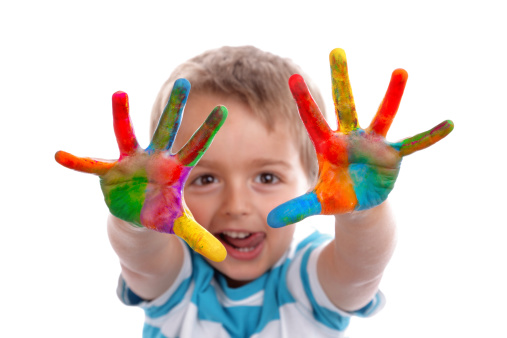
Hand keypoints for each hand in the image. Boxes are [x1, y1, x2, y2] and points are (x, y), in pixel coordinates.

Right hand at [55, 79, 227, 261]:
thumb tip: (223, 257)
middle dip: (176, 107)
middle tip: (184, 83)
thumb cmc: (162, 213)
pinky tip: (60, 156)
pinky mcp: (110, 172)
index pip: (196, 147)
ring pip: (127, 135)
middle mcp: (155, 159)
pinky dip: (78, 162)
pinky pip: (92, 165)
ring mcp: (131, 162)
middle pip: (167, 130)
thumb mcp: (181, 225)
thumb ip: (200, 238)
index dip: (208, 130)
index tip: (224, 110)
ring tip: (120, 93)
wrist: (136, 215)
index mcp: (175, 169)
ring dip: (123, 116)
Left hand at [268, 48, 453, 226]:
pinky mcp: (392, 156)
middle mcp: (350, 138)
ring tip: (399, 71)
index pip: (312, 120)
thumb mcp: (317, 203)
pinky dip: (428, 137)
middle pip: (344, 104)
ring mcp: (372, 144)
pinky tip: (448, 125)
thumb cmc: (336, 197)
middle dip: (340, 80)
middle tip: (336, 51)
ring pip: (382, 115)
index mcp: (328, 146)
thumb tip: (270, 220)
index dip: (303, 101)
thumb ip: (297, 208)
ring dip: (391, 95)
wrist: (360, 204)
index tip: (293, 78)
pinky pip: (413, 144)